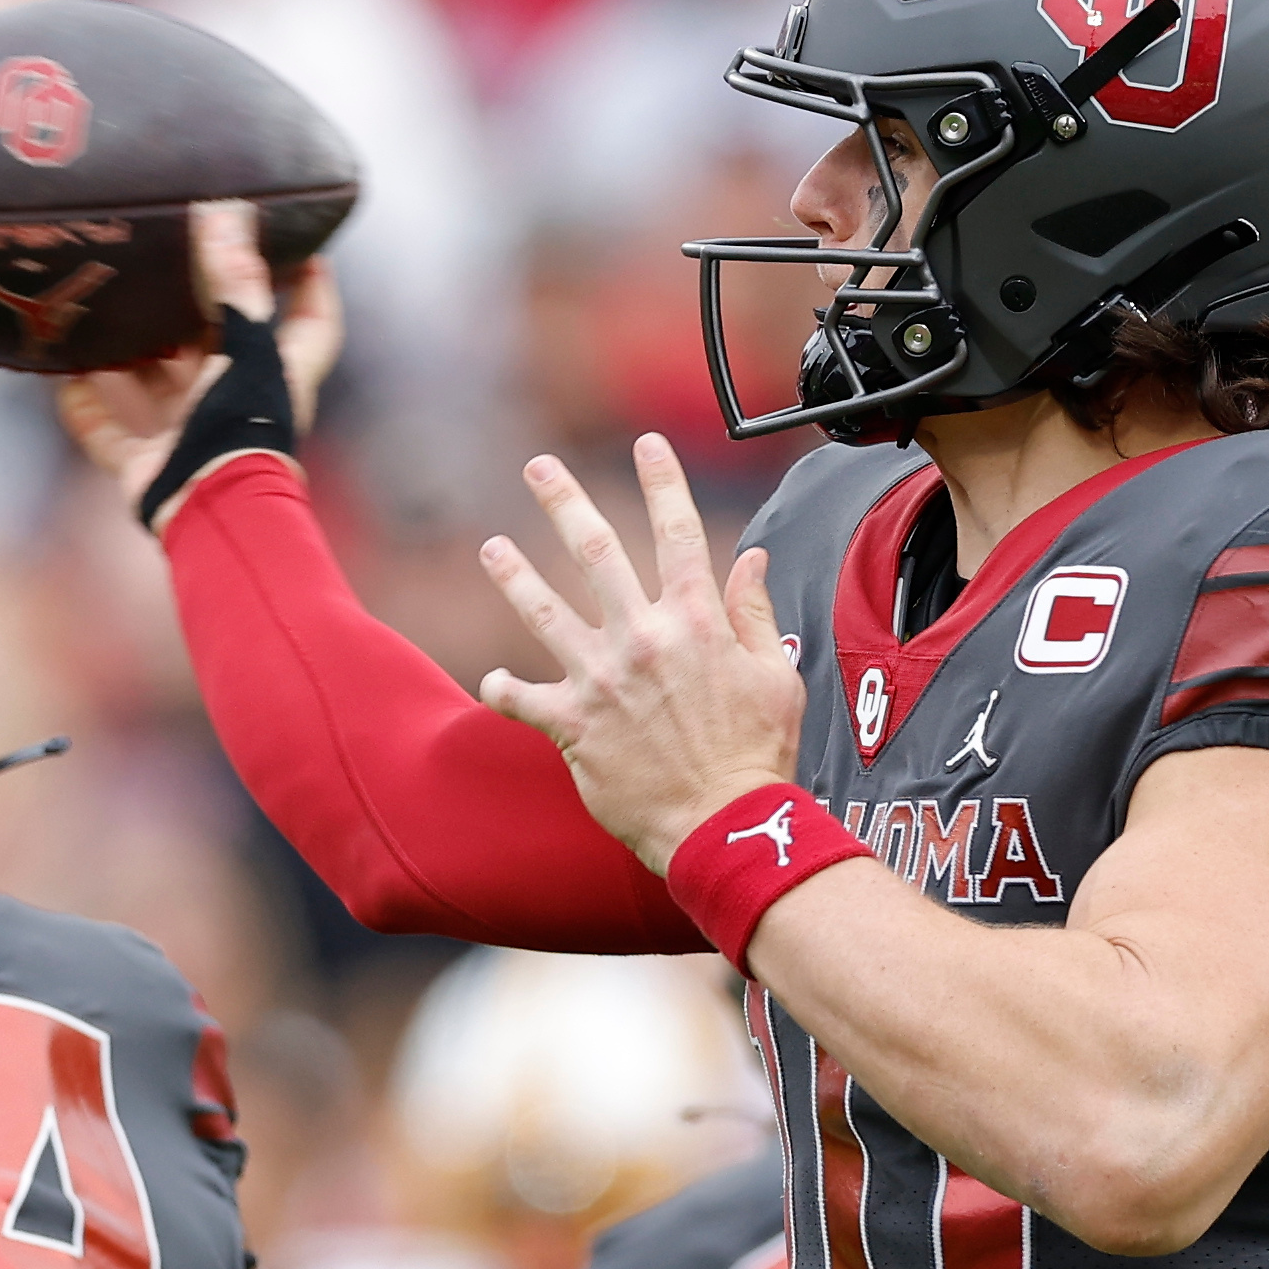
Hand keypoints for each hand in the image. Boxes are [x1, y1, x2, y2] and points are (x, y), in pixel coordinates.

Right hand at [53, 200, 344, 528]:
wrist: (211, 514)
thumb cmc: (243, 427)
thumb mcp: (247, 346)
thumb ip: (237, 283)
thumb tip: (224, 213)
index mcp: (279, 374)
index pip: (310, 322)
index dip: (310, 286)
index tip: (301, 246)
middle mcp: (238, 403)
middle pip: (221, 348)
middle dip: (195, 310)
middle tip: (166, 260)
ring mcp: (192, 438)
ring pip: (162, 386)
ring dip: (135, 357)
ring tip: (106, 310)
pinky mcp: (149, 467)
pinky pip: (111, 433)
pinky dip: (88, 409)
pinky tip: (65, 378)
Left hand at [478, 437, 802, 872]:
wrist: (724, 825)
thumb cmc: (758, 756)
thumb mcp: (777, 676)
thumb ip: (755, 614)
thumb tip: (751, 559)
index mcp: (696, 621)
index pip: (676, 532)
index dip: (661, 481)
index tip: (645, 444)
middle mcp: (642, 637)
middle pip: (595, 551)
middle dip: (563, 501)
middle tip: (538, 467)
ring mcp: (602, 679)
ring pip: (545, 612)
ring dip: (514, 575)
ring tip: (493, 548)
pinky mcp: (573, 725)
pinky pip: (523, 701)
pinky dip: (504, 690)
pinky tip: (491, 681)